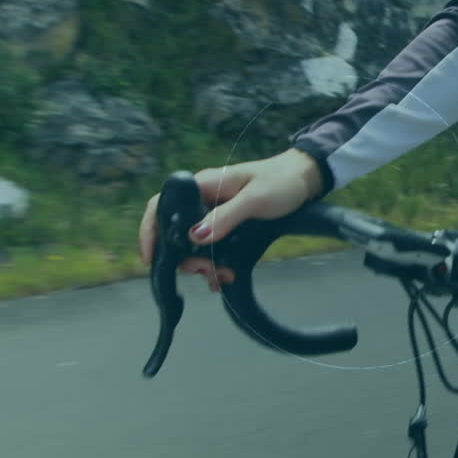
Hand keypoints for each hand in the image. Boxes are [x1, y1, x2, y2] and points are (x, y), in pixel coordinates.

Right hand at [137, 148, 324, 288]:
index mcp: (203, 186)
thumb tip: (194, 236)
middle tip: (206, 272)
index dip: (150, 231)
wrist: (306, 179)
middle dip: (186, 258)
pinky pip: (211, 248)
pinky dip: (214, 264)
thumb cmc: (282, 182)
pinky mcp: (228, 224)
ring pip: (194, 244)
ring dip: (203, 264)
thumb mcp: (256, 200)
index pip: (161, 205)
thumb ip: (225, 217)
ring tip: (223, 277)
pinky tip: (224, 278)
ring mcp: (215, 213)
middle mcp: (204, 199)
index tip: (151, 258)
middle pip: (176, 233)